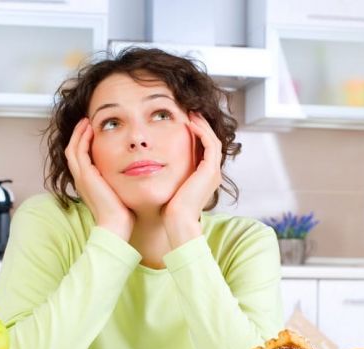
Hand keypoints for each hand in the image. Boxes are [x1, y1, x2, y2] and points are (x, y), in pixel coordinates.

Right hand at [65, 118, 134, 240]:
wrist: (116, 225)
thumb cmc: (122, 213)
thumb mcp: (119, 191)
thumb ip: (120, 181)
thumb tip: (134, 172)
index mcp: (87, 183)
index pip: (80, 158)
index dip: (84, 144)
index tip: (93, 132)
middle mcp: (81, 179)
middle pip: (73, 150)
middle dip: (79, 135)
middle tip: (87, 122)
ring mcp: (81, 177)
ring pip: (73, 148)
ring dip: (79, 133)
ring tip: (87, 121)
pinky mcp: (85, 175)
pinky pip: (79, 151)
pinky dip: (82, 138)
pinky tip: (91, 129)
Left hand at [163, 112, 222, 247]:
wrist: (175, 221)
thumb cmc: (167, 209)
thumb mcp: (168, 186)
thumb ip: (166, 174)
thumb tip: (150, 164)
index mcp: (204, 178)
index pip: (204, 150)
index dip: (196, 134)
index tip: (183, 122)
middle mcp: (212, 174)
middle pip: (211, 142)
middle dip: (201, 126)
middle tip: (190, 112)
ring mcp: (213, 173)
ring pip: (212, 140)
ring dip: (202, 125)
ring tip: (191, 113)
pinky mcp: (210, 171)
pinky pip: (209, 144)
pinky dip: (201, 132)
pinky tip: (189, 123)